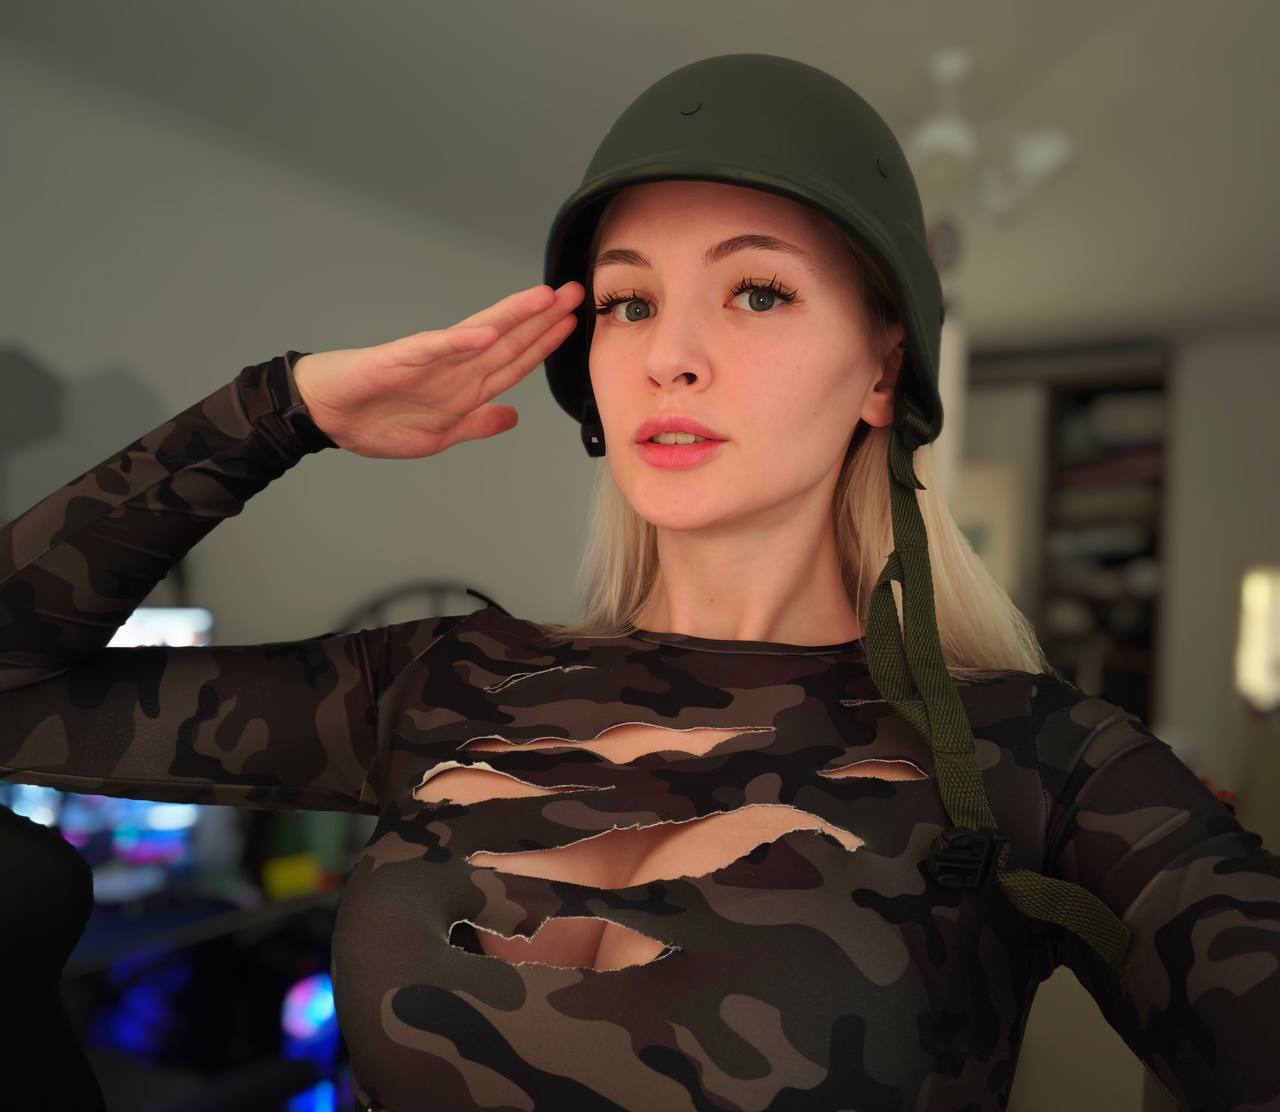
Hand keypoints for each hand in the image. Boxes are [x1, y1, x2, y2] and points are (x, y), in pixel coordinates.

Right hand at [292, 281, 584, 459]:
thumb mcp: (439, 436)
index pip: (514, 361)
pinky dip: (461, 341)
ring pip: (480, 333)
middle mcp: (454, 367)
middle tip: (576, 292)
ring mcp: (430, 359)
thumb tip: (513, 416)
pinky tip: (487, 332)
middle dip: (543, 318)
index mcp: (464, 386)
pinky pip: (435, 348)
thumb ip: (477, 424)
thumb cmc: (374, 421)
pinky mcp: (400, 358)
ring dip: (514, 316)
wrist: (325, 416)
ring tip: (544, 297)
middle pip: (508, 339)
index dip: (544, 343)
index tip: (572, 324)